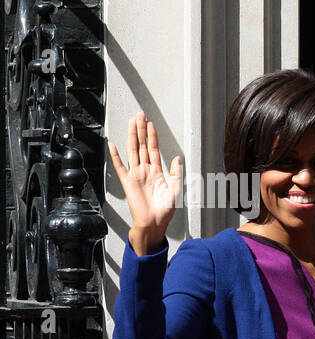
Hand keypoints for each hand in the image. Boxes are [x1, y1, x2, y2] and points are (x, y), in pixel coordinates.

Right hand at [108, 110, 181, 255]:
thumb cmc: (165, 210)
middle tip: (139, 115)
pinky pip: (120, 166)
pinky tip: (112, 145)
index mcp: (157, 172)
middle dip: (141, 130)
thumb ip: (176, 173)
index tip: (150, 123)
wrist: (154, 223)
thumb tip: (178, 157)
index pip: (153, 149)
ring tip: (130, 123)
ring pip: (132, 151)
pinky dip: (115, 155)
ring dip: (131, 136)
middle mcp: (145, 171)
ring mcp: (135, 175)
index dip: (152, 136)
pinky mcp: (127, 182)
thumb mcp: (176, 190)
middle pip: (142, 145)